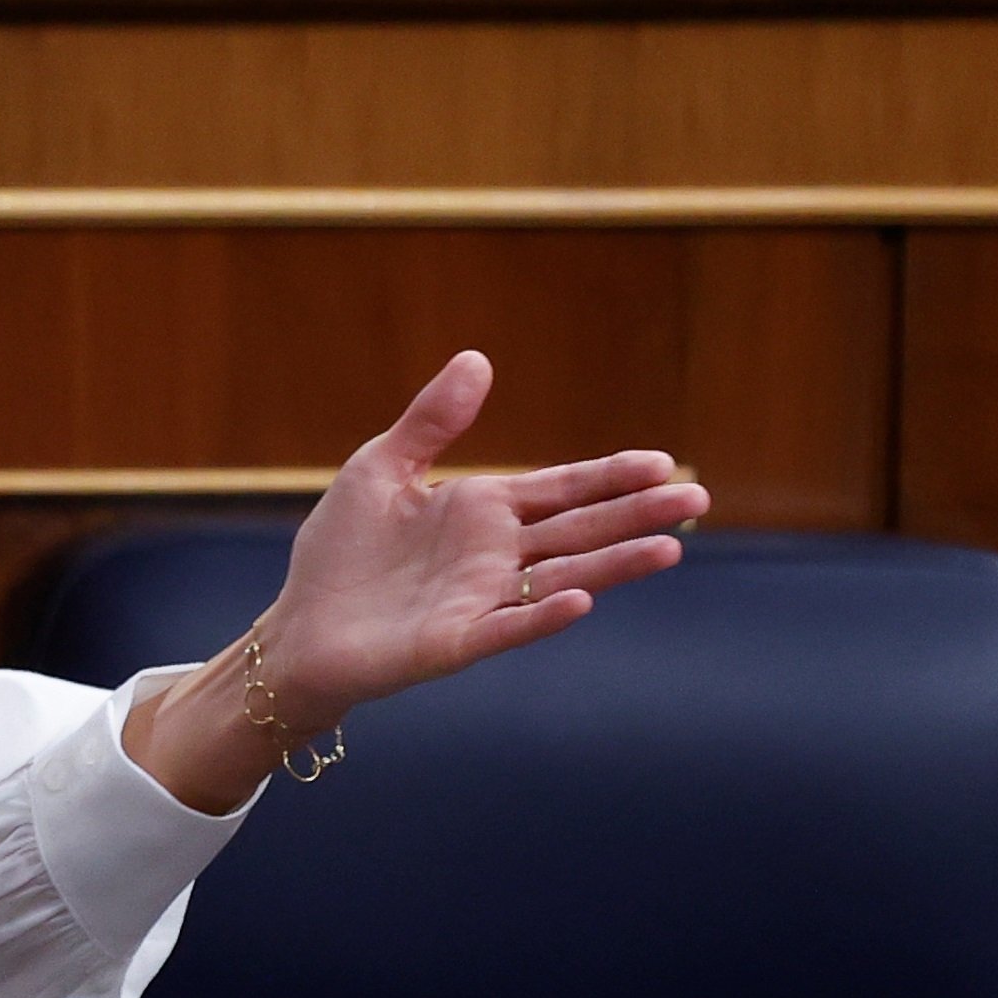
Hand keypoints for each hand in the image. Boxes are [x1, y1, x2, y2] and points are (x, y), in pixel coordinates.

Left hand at [124, 351, 705, 812]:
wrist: (301, 625)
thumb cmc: (340, 551)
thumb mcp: (380, 469)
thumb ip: (431, 421)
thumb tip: (478, 358)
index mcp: (480, 510)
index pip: (560, 489)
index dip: (609, 476)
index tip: (664, 462)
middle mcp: (494, 555)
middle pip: (578, 530)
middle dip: (635, 514)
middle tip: (697, 499)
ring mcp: (482, 599)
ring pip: (562, 576)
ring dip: (614, 564)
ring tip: (669, 548)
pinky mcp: (457, 640)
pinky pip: (508, 626)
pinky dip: (542, 615)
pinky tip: (581, 599)